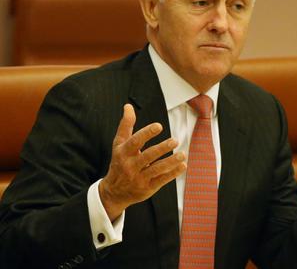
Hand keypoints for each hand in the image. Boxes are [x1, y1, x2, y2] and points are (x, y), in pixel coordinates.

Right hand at [99, 104, 185, 220]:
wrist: (113, 192)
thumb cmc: (119, 163)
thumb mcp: (119, 145)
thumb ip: (126, 125)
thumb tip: (128, 106)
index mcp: (124, 153)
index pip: (135, 142)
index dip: (146, 133)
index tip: (159, 126)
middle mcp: (130, 166)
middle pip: (148, 156)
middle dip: (162, 148)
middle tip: (175, 140)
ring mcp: (139, 178)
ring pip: (157, 169)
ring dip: (171, 162)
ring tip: (182, 154)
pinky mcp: (147, 188)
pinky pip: (162, 180)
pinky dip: (173, 173)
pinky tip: (182, 166)